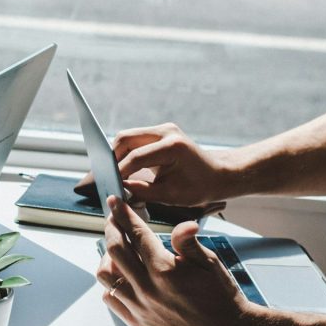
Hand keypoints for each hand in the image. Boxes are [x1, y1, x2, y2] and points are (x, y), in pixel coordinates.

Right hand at [76, 123, 229, 205]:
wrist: (219, 175)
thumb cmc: (200, 187)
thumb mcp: (171, 196)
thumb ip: (142, 192)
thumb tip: (119, 190)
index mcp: (172, 146)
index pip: (135, 157)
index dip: (119, 172)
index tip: (108, 185)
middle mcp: (166, 132)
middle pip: (125, 139)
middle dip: (112, 158)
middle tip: (106, 178)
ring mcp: (163, 129)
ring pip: (127, 137)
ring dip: (117, 154)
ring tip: (113, 175)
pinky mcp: (160, 133)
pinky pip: (135, 139)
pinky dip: (126, 153)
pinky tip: (123, 169)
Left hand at [97, 195, 251, 325]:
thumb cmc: (220, 296)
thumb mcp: (210, 263)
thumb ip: (188, 242)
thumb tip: (184, 224)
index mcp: (165, 270)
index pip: (136, 234)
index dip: (123, 214)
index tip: (115, 202)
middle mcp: (147, 289)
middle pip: (114, 250)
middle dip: (112, 229)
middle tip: (114, 220)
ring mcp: (140, 308)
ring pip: (106, 275)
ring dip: (107, 257)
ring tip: (118, 249)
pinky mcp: (137, 322)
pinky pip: (110, 298)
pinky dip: (110, 283)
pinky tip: (122, 276)